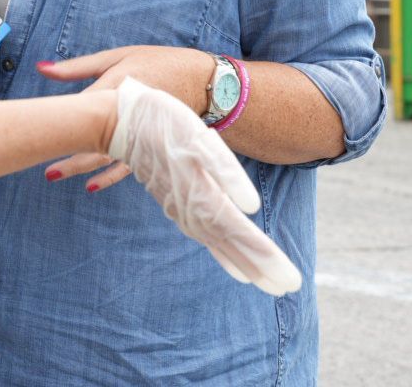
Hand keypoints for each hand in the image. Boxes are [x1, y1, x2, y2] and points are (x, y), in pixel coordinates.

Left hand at [36, 45, 212, 191]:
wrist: (204, 82)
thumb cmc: (157, 63)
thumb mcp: (118, 57)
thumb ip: (78, 67)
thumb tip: (41, 68)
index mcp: (118, 86)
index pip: (81, 106)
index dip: (56, 117)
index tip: (30, 125)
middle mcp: (129, 113)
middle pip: (92, 137)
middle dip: (66, 152)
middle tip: (42, 164)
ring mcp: (142, 132)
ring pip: (107, 156)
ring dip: (80, 167)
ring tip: (53, 174)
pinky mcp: (152, 144)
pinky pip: (128, 165)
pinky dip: (109, 177)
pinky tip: (91, 186)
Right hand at [101, 77, 301, 293]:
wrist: (122, 123)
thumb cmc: (163, 122)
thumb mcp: (197, 136)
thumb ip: (225, 171)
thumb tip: (252, 207)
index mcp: (203, 193)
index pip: (240, 232)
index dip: (265, 256)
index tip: (289, 280)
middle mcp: (193, 209)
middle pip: (232, 244)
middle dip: (261, 267)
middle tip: (289, 288)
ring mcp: (182, 210)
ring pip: (218, 244)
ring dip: (244, 264)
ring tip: (267, 284)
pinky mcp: (177, 205)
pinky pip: (203, 238)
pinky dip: (221, 254)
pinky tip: (233, 265)